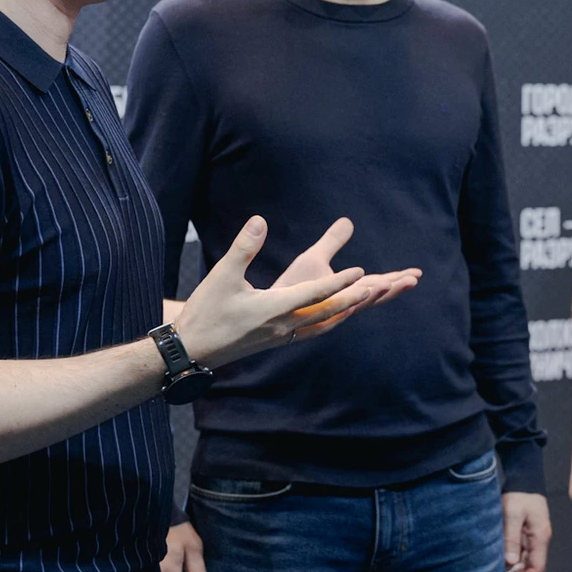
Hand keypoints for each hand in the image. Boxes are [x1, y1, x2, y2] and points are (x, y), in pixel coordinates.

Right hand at [174, 217, 416, 367]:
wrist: (192, 350)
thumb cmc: (206, 311)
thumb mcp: (222, 274)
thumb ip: (244, 247)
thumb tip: (260, 220)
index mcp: (274, 309)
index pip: (315, 294)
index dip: (339, 282)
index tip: (360, 271)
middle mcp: (284, 326)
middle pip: (328, 313)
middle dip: (354, 300)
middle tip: (380, 288)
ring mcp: (281, 337)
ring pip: (323, 326)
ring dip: (344, 313)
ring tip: (363, 302)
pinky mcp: (276, 342)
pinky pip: (311, 332)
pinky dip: (328, 323)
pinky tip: (331, 318)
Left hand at [503, 491, 550, 571]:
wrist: (524, 480)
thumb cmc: (519, 495)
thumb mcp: (513, 514)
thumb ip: (511, 538)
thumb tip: (510, 561)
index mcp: (539, 537)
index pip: (537, 568)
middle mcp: (538, 541)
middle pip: (532, 569)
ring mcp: (532, 539)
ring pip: (525, 564)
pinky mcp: (524, 536)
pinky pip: (520, 556)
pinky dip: (511, 566)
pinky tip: (501, 570)